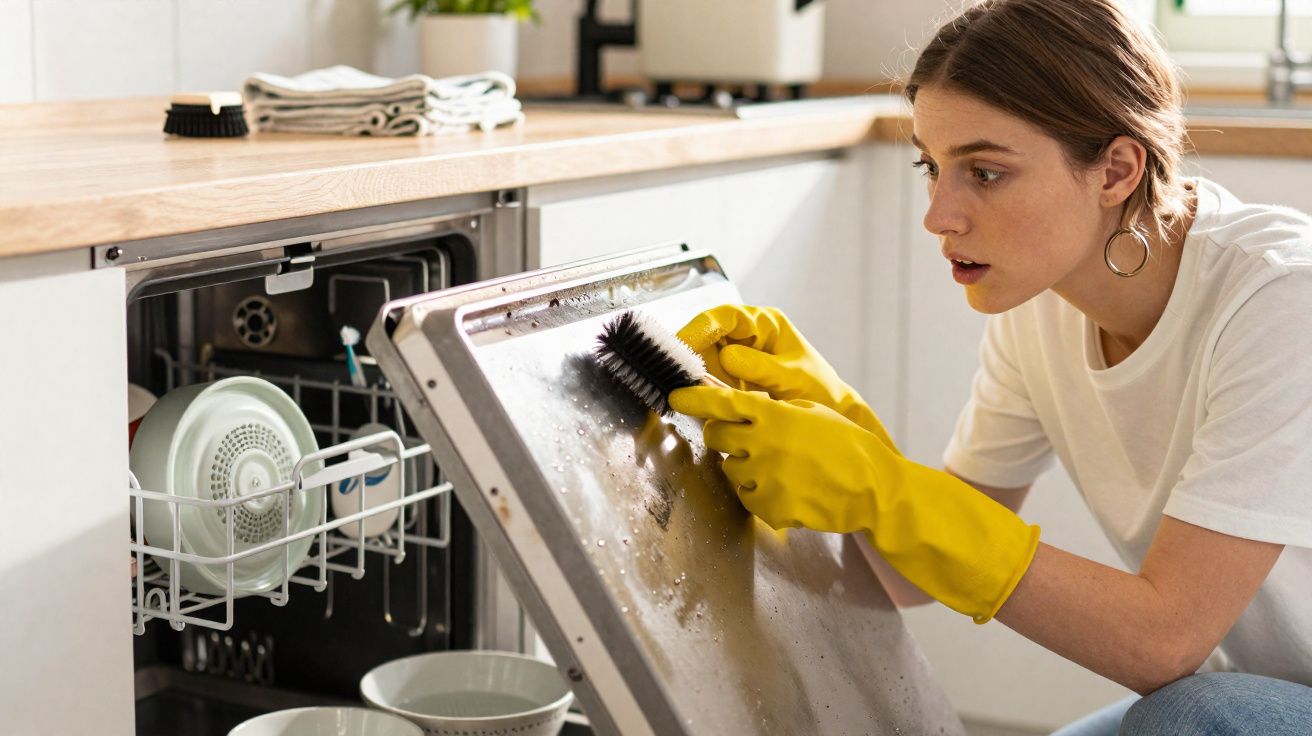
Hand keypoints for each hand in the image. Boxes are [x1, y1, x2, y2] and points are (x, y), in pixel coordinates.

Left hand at [669, 385, 1041, 623]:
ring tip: (775, 465)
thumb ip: (771, 405)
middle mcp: (763, 445)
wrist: (874, 488)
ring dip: (743, 465)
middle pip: (715, 436)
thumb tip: (735, 401)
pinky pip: (746, 497)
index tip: (675, 397)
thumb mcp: (810, 410)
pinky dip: (757, 492)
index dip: (693, 398)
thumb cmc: (845, 444)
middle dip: (722, 434)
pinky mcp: (770, 508)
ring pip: (729, 469)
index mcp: (773, 414)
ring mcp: (765, 479)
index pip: (719, 402)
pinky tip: (783, 486)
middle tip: (741, 436)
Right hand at [676, 304, 894, 447]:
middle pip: (707, 336)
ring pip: (702, 359)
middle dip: (690, 354)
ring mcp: (736, 359)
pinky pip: (707, 380)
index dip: (701, 328)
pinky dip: (698, 389)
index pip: (726, 316)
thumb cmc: (819, 390)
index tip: (683, 345)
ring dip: (692, 374)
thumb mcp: (794, 377)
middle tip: (676, 374)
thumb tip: (727, 356)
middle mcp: (746, 336)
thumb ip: (762, 367)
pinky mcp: (729, 380)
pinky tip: (694, 400)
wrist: (829, 416)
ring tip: (684, 391)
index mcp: (765, 324)